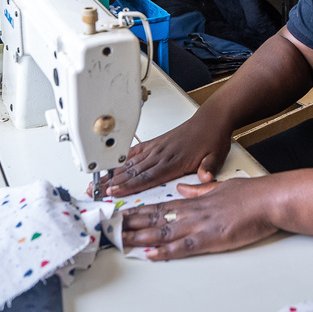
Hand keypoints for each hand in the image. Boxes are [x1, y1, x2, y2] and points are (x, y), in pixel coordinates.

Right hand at [102, 113, 232, 197]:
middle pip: (133, 172)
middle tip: (95, 191)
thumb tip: (206, 178)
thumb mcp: (216, 155)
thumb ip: (209, 169)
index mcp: (174, 161)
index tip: (113, 192)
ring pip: (131, 163)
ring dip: (113, 173)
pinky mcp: (156, 143)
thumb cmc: (212, 138)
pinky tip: (113, 165)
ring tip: (97, 181)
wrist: (211, 119)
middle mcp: (162, 154)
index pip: (147, 177)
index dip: (128, 186)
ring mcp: (157, 148)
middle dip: (113, 182)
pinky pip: (136, 151)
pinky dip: (123, 158)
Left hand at [121, 177, 278, 259]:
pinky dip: (166, 251)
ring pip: (163, 232)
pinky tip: (151, 254)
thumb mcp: (220, 186)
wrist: (268, 199)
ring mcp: (200, 225)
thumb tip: (184, 187)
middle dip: (132, 225)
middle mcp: (193, 212)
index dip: (139, 212)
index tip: (122, 215)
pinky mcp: (211, 239)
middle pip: (155, 218)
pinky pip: (183, 247)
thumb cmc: (251, 194)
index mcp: (195, 200)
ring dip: (141, 237)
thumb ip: (199, 189)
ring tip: (121, 241)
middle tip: (111, 229)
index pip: (160, 206)